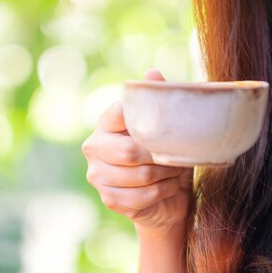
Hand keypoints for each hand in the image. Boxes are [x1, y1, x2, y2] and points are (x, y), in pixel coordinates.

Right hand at [82, 69, 193, 237]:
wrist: (168, 195)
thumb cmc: (165, 153)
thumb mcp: (166, 125)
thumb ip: (157, 98)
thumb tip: (153, 73)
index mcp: (105, 122)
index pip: (120, 114)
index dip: (145, 121)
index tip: (165, 128)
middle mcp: (94, 147)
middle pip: (130, 151)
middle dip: (160, 156)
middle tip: (177, 156)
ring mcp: (97, 175)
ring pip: (140, 176)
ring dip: (166, 174)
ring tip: (176, 171)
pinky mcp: (109, 199)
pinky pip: (142, 196)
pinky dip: (163, 191)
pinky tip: (170, 187)